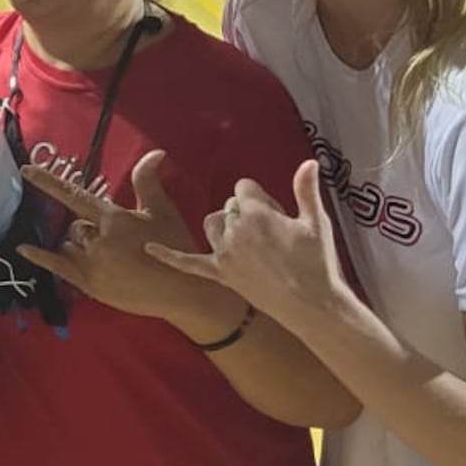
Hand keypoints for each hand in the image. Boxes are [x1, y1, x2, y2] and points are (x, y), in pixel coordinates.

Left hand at [17, 150, 228, 337]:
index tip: (26, 171)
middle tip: (114, 240)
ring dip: (78, 245)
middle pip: (75, 226)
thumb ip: (148, 181)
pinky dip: (40, 257)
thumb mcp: (162, 210)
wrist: (184, 290)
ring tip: (105, 254)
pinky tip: (23, 249)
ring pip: (68, 245)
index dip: (48, 182)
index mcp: (114, 219)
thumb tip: (155, 153)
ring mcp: (92, 264)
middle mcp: (98, 240)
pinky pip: (58, 267)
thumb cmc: (175, 246)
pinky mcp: (90, 285)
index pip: (74, 195)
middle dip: (87, 229)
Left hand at [146, 160, 349, 332]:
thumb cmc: (317, 262)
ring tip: (247, 238)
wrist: (311, 305)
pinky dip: (168, 255)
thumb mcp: (316, 222)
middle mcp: (235, 230)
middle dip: (247, 212)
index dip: (260, 198)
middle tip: (272, 234)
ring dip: (224, 226)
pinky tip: (148, 248)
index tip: (276, 214)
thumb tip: (310, 160)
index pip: (244, 187)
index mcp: (257, 213)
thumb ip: (306, 188)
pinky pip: (188, 262)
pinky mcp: (220, 274)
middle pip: (230, 205)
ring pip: (212, 224)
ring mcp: (224, 253)